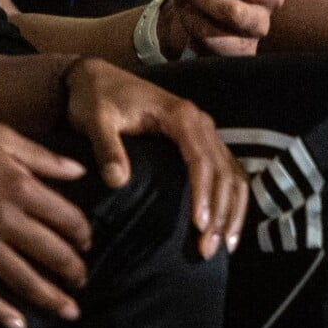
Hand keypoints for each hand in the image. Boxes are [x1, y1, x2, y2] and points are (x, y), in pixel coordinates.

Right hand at [0, 111, 94, 327]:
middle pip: (49, 252)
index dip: (82, 233)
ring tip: (69, 310)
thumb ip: (44, 157)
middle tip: (83, 281)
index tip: (86, 241)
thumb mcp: (4, 137)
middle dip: (73, 270)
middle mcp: (1, 218)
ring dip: (48, 297)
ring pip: (20, 277)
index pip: (66, 218)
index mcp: (19, 186)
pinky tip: (16, 323)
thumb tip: (79, 171)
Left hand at [63, 59, 247, 258]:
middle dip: (221, 212)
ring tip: (226, 246)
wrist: (96, 79)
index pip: (201, 160)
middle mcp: (200, 122)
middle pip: (223, 170)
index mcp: (181, 115)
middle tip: (209, 249)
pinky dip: (231, 199)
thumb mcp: (96, 120)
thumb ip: (107, 148)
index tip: (199, 225)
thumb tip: (118, 181)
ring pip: (232, 172)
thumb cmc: (96, 99)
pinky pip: (226, 171)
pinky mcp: (199, 141)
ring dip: (232, 210)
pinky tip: (227, 227)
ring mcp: (204, 131)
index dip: (203, 194)